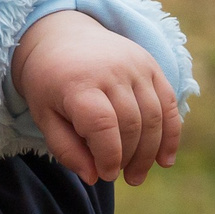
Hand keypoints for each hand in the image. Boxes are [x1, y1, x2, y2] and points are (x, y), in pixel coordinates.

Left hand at [11, 10, 182, 185]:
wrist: (60, 36)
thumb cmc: (49, 82)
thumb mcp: (43, 114)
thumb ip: (65, 148)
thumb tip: (93, 177)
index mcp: (77, 82)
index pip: (102, 124)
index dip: (108, 156)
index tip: (105, 175)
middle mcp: (109, 70)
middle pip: (131, 124)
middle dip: (129, 158)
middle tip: (122, 177)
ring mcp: (134, 65)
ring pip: (154, 117)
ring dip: (150, 153)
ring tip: (137, 174)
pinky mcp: (150, 65)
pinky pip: (169, 104)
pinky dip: (171, 134)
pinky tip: (164, 160)